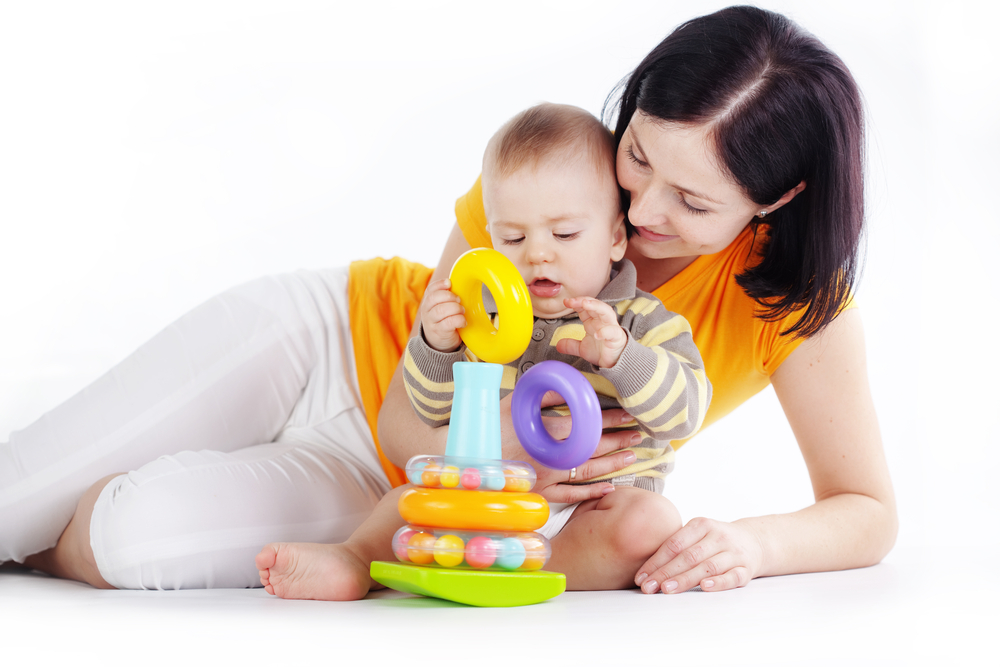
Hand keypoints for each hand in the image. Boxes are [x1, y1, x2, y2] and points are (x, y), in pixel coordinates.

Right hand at [419, 279, 465, 351]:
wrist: (438, 344)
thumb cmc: (443, 321)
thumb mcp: (441, 307)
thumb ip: (446, 297)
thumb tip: (456, 282)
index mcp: (428, 302)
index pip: (429, 290)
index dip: (439, 284)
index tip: (449, 283)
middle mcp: (427, 312)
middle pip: (433, 299)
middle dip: (449, 296)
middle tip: (459, 300)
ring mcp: (432, 323)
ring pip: (441, 310)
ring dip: (455, 308)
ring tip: (462, 311)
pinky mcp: (439, 333)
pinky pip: (449, 323)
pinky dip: (459, 320)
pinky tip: (463, 322)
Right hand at [499, 390, 639, 503]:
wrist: (465, 456)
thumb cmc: (489, 426)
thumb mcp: (517, 402)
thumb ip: (547, 394)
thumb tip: (572, 386)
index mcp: (547, 431)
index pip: (588, 425)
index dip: (610, 419)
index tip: (627, 414)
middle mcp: (551, 456)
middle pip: (594, 448)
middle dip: (618, 440)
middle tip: (637, 435)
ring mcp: (547, 478)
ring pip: (587, 473)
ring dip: (612, 465)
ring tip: (631, 457)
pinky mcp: (540, 493)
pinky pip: (571, 496)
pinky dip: (591, 493)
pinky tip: (609, 488)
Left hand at [556, 297, 626, 367]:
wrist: (615, 362)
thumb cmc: (601, 350)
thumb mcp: (582, 348)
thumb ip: (570, 345)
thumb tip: (557, 344)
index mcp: (593, 321)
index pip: (585, 307)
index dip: (576, 303)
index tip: (566, 302)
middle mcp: (602, 321)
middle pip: (595, 305)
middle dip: (584, 300)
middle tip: (572, 300)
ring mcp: (610, 328)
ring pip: (606, 312)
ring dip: (596, 306)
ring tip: (586, 304)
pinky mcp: (617, 338)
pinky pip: (612, 332)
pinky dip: (605, 331)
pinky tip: (597, 334)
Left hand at [634, 517, 764, 593]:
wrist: (754, 540)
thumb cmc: (714, 540)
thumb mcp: (697, 534)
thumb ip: (677, 546)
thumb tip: (646, 570)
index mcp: (701, 524)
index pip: (675, 544)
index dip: (656, 561)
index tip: (641, 577)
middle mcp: (718, 536)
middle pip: (688, 556)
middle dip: (666, 573)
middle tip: (649, 587)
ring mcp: (733, 552)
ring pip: (707, 567)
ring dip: (686, 579)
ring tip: (667, 589)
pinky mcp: (746, 569)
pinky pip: (732, 576)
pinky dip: (718, 583)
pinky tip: (704, 588)